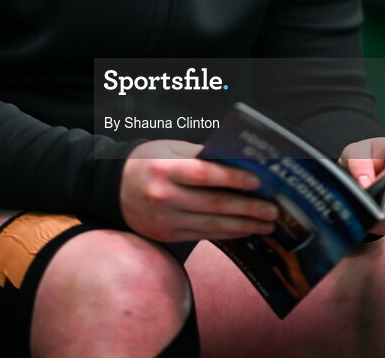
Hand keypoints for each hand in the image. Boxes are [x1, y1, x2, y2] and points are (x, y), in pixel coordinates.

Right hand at [119, 139, 278, 241]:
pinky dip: (226, 234)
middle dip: (247, 208)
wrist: (112, 188)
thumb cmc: (145, 161)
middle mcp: (164, 197)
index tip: (257, 181)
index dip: (232, 178)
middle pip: (213, 204)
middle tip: (272, 210)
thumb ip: (198, 154)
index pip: (204, 175)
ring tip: (266, 224)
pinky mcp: (168, 235)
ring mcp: (166, 220)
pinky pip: (203, 235)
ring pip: (212, 225)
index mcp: (164, 169)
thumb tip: (234, 160)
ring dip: (243, 226)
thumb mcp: (167, 148)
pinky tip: (243, 231)